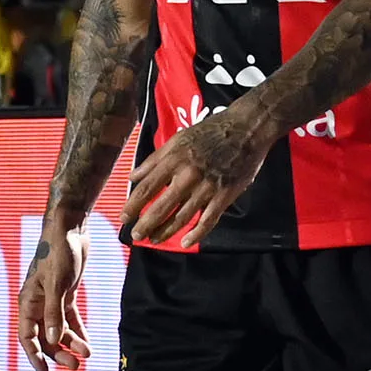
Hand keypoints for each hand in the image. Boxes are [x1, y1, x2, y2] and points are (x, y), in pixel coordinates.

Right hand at [17, 230, 89, 370]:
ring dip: (71, 343)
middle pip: (45, 337)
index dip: (35, 356)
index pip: (27, 336)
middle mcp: (37, 303)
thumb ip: (55, 313)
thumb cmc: (59, 252)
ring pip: (58, 330)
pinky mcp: (65, 293)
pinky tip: (87, 343)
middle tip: (76, 366)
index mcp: (28, 301)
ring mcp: (51, 299)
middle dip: (58, 353)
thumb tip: (52, 341)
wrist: (69, 228)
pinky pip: (69, 319)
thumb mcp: (58, 284)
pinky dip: (77, 331)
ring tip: (88, 354)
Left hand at [123, 106, 270, 247]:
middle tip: (135, 235)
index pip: (148, 187)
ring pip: (182, 216)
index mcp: (174, 160)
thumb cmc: (210, 131)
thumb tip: (133, 176)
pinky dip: (197, 234)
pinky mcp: (225, 195)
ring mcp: (207, 187)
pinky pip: (208, 220)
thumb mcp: (178, 139)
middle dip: (146, 223)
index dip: (133, 205)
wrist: (246, 128)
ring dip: (166, 231)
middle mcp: (188, 175)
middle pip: (162, 206)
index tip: (123, 217)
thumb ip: (155, 159)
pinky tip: (186, 243)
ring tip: (154, 240)